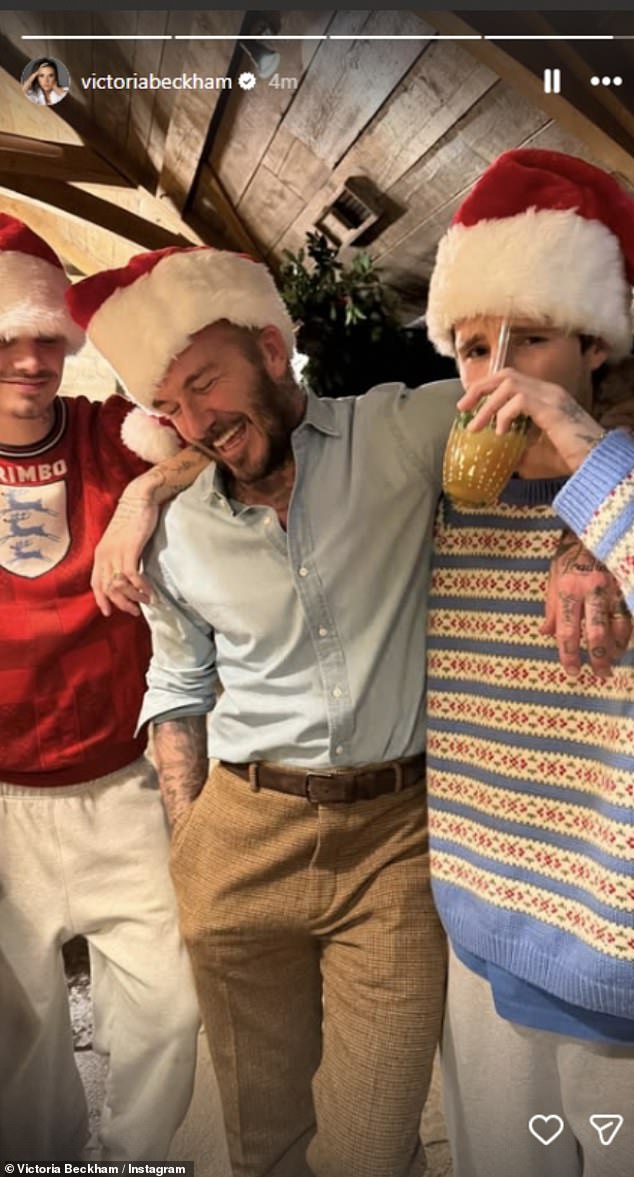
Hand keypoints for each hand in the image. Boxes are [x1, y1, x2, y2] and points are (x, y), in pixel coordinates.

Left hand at [91, 494, 157, 616]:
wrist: (139, 499)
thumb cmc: (133, 518)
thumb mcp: (120, 540)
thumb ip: (120, 556)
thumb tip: (127, 574)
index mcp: (100, 554)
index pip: (96, 583)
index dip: (101, 600)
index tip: (109, 612)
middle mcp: (105, 555)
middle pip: (108, 588)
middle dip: (121, 604)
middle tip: (134, 610)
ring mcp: (116, 552)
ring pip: (119, 585)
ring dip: (133, 598)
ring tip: (145, 601)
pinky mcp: (130, 549)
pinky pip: (132, 576)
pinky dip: (141, 587)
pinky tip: (149, 592)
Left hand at [458, 369, 603, 471]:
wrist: (596, 463)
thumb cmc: (570, 460)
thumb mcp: (536, 453)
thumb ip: (517, 446)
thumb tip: (495, 452)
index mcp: (546, 397)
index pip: (511, 379)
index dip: (486, 388)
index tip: (468, 406)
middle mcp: (549, 391)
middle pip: (506, 374)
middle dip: (480, 388)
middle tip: (462, 408)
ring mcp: (552, 397)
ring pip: (509, 384)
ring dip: (488, 405)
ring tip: (476, 427)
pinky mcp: (551, 408)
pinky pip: (519, 400)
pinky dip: (504, 415)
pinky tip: (501, 433)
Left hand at [542, 532, 631, 677]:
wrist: (595, 526)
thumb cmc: (570, 553)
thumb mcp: (553, 576)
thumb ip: (551, 607)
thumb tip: (545, 633)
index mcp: (567, 589)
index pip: (567, 632)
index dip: (569, 655)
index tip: (572, 672)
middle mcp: (591, 590)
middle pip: (596, 634)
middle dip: (597, 659)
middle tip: (599, 674)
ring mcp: (613, 588)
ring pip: (619, 628)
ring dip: (616, 650)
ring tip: (612, 662)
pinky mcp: (626, 584)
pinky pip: (629, 615)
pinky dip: (627, 634)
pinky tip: (623, 644)